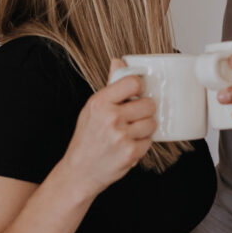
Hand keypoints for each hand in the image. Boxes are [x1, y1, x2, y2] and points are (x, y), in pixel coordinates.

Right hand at [62, 58, 156, 193]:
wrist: (80, 171)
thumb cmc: (87, 138)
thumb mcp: (92, 108)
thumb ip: (110, 85)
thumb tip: (119, 61)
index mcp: (100, 102)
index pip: (133, 82)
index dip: (139, 87)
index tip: (137, 93)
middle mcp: (110, 117)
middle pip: (148, 104)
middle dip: (144, 110)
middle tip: (133, 117)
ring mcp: (121, 136)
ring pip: (152, 123)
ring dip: (145, 128)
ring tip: (130, 132)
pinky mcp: (131, 152)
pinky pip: (149, 141)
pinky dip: (142, 144)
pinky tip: (128, 145)